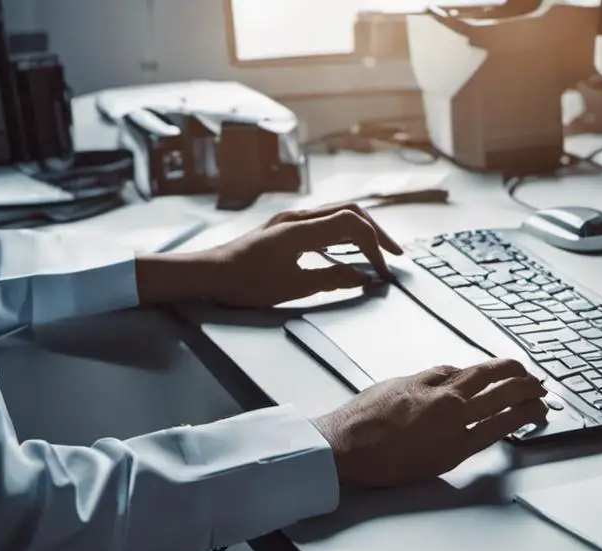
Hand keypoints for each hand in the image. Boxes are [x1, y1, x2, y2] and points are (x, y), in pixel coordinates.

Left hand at [135, 204, 402, 307]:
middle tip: (394, 255)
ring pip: (338, 214)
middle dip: (377, 233)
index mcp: (302, 229)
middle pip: (351, 213)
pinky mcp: (286, 228)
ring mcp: (291, 220)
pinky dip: (344, 234)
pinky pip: (324, 222)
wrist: (207, 274)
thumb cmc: (243, 282)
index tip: (382, 272)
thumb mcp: (293, 287)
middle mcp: (298, 218)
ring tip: (378, 251)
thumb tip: (365, 278)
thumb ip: (333, 279)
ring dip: (362, 231)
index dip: (374, 248)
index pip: (353, 225)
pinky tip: (348, 249)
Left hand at [312, 359, 548, 488]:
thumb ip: (463, 443)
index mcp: (458, 439)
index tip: (540, 408)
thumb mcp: (435, 466)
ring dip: (502, 368)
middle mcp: (450, 410)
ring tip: (515, 369)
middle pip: (500, 388)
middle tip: (537, 384)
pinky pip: (449, 369)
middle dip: (525, 384)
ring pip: (478, 371)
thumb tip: (481, 428)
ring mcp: (432, 388)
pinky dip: (466, 370)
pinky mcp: (413, 377)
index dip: (529, 411)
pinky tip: (469, 372)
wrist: (341, 447)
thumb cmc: (381, 464)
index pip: (507, 418)